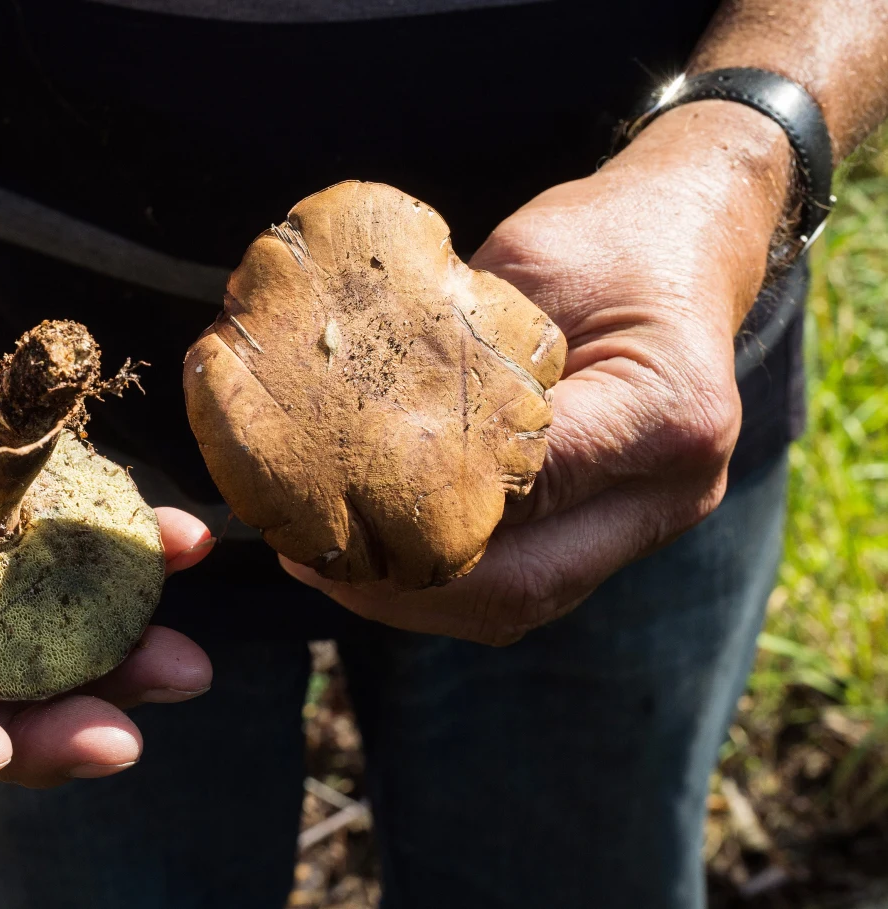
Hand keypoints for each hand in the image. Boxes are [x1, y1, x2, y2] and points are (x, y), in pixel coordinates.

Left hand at [283, 101, 791, 643]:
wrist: (687, 245)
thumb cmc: (604, 239)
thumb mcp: (530, 264)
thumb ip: (463, 348)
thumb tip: (351, 418)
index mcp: (669, 413)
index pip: (525, 485)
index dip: (418, 506)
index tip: (324, 497)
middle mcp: (674, 489)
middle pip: (525, 582)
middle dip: (404, 587)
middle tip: (310, 559)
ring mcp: (650, 521)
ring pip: (521, 602)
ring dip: (416, 600)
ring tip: (326, 569)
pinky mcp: (617, 532)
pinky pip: (525, 586)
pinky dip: (445, 585)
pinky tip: (376, 563)